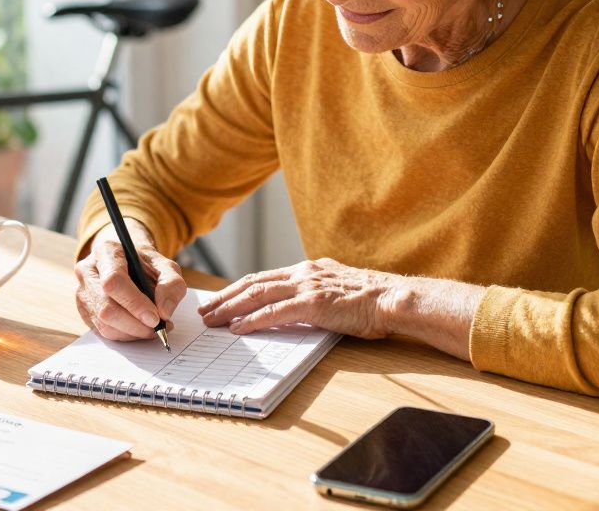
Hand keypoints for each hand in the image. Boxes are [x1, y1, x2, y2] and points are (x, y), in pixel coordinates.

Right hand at [74, 219, 186, 340]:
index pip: (113, 281)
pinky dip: (125, 335)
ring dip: (132, 332)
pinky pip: (102, 331)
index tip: (155, 318)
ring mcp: (83, 292)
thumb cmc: (146, 265)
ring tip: (151, 328)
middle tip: (157, 329)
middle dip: (135, 324)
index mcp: (106, 252)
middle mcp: (88, 271)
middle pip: (106, 307)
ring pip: (104, 323)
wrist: (129, 264)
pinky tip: (138, 328)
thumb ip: (171, 285)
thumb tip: (164, 312)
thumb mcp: (166, 267)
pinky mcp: (84, 310)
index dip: (134, 303)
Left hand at [198, 258, 399, 338]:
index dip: (238, 289)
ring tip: (212, 320)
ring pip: (257, 295)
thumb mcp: (337, 290)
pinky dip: (252, 320)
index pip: (264, 278)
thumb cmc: (372, 301)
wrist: (393, 299)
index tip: (220, 299)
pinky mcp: (312, 303)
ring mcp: (306, 286)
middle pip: (253, 283)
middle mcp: (303, 273)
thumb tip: (297, 310)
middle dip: (225, 297)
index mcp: (308, 270)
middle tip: (206, 310)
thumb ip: (315, 294)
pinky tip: (237, 328)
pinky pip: (274, 312)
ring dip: (230, 308)